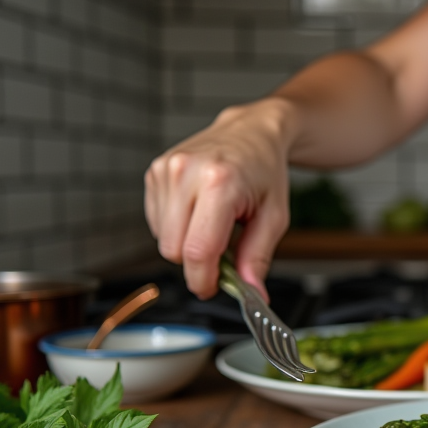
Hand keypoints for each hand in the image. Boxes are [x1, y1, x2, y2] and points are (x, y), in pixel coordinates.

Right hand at [144, 99, 293, 299]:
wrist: (251, 132)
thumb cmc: (265, 172)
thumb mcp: (275, 217)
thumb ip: (259, 258)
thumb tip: (253, 295)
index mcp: (219, 182)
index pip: (197, 250)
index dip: (203, 280)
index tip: (213, 288)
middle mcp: (186, 172)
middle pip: (174, 250)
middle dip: (196, 263)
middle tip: (222, 252)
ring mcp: (165, 169)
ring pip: (162, 239)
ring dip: (186, 244)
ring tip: (213, 222)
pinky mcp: (153, 171)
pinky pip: (157, 222)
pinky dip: (176, 227)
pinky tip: (197, 211)